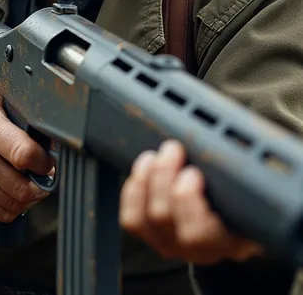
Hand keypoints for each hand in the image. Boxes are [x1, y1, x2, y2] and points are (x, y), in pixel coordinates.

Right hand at [0, 92, 53, 222]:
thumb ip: (24, 117)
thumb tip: (54, 137)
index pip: (24, 154)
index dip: (44, 162)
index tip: (49, 160)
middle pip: (23, 187)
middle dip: (43, 183)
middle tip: (45, 174)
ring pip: (17, 203)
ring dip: (33, 196)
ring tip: (33, 181)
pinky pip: (5, 214)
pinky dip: (19, 206)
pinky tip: (18, 190)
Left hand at [119, 140, 263, 264]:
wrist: (238, 213)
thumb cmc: (248, 195)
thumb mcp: (256, 183)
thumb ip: (245, 167)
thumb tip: (234, 140)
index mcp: (232, 238)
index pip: (202, 232)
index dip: (188, 202)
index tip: (192, 170)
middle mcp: (201, 249)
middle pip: (167, 219)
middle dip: (164, 177)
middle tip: (172, 149)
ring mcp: (173, 244)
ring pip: (146, 220)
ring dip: (146, 181)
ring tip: (155, 155)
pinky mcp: (153, 236)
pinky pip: (132, 219)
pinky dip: (133, 190)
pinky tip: (144, 168)